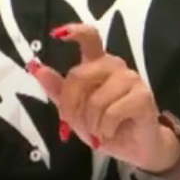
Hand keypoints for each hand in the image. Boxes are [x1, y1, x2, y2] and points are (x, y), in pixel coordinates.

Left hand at [28, 24, 179, 172]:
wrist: (132, 147)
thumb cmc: (103, 125)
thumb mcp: (74, 111)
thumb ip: (57, 89)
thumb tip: (36, 68)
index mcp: (96, 63)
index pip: (89, 37)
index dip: (75, 32)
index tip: (58, 35)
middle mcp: (114, 65)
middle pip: (80, 75)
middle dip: (71, 105)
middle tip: (74, 123)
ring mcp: (131, 78)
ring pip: (96, 99)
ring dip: (91, 123)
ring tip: (98, 131)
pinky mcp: (143, 96)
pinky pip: (112, 113)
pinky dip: (105, 129)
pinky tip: (110, 132)